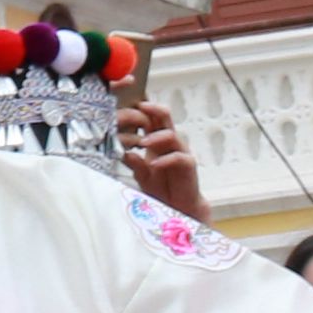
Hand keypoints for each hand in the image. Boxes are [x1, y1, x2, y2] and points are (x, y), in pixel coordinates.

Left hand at [113, 96, 203, 217]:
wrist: (178, 206)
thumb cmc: (161, 187)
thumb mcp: (142, 175)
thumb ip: (134, 163)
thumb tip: (124, 152)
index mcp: (157, 141)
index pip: (152, 119)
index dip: (143, 111)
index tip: (128, 106)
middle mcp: (170, 143)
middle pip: (165, 118)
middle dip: (154, 110)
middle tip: (141, 108)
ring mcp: (180, 151)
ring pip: (172, 135)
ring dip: (156, 137)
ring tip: (143, 143)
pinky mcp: (188, 164)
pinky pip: (178, 157)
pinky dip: (165, 159)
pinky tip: (154, 164)